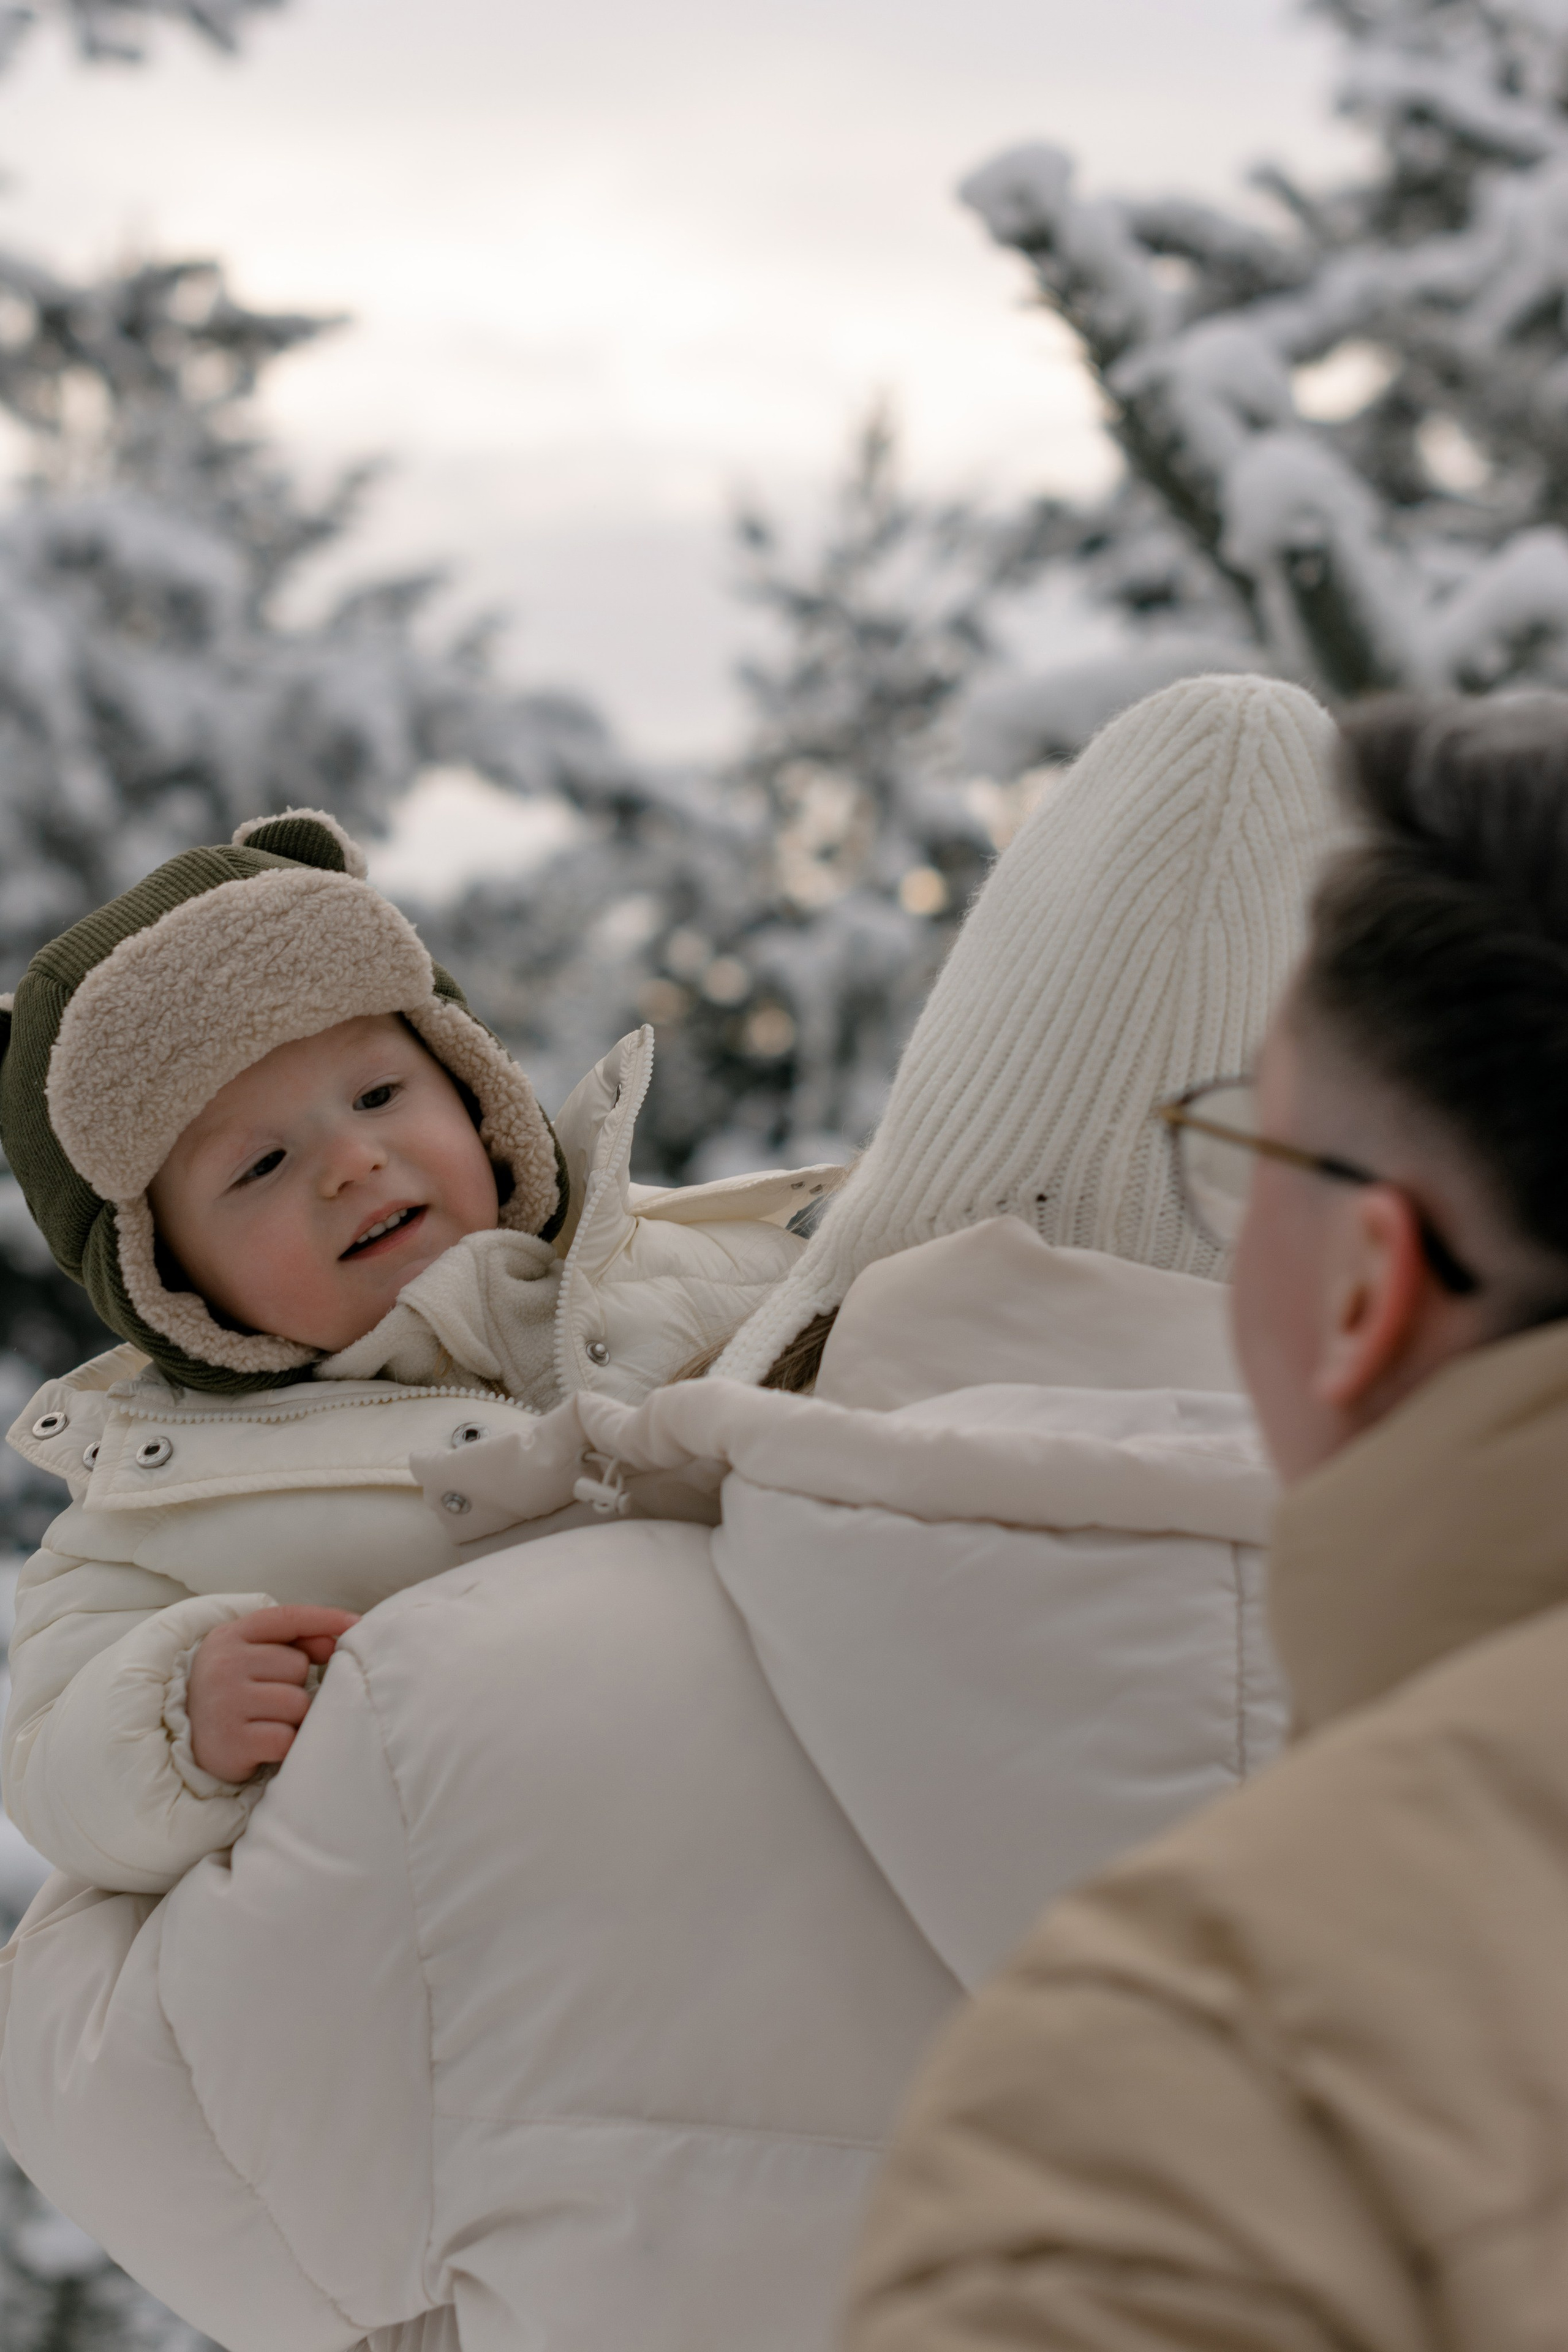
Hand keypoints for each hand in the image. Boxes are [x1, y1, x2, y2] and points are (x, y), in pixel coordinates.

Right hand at [186, 1606, 359, 1783]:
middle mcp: (223, 1665)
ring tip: (267, 1721)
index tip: (357, 1625)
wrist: (189, 1741)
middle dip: (294, 1685)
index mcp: (228, 1637)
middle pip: (298, 1666)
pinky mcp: (233, 1742)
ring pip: (297, 1704)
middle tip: (268, 1700)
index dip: (325, 1619)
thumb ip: (295, 1641)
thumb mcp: (253, 1657)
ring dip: (293, 1717)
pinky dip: (285, 1745)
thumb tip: (336, 1640)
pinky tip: (264, 1744)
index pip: (287, 1618)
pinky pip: (287, 1739)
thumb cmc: (235, 1692)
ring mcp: (225, 1703)